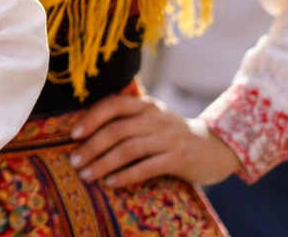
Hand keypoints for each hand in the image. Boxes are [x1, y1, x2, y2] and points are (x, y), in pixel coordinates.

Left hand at [69, 93, 240, 188]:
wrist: (214, 148)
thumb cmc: (171, 134)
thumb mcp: (151, 119)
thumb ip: (126, 119)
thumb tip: (84, 132)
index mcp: (145, 105)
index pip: (113, 105)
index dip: (91, 118)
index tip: (73, 134)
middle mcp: (156, 118)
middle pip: (116, 130)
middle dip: (92, 147)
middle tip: (75, 160)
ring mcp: (168, 138)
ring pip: (128, 150)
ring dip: (103, 164)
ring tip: (87, 175)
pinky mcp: (178, 159)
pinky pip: (146, 168)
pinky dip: (125, 176)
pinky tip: (111, 183)